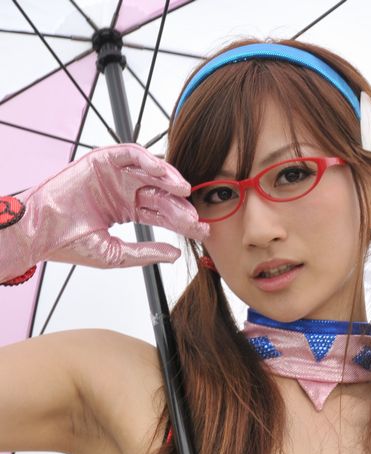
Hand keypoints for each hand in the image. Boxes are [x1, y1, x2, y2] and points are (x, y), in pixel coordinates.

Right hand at [0, 144, 208, 280]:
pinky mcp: (102, 160)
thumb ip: (146, 252)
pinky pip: (130, 153)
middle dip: (180, 205)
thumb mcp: (117, 254)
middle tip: (195, 216)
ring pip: (151, 172)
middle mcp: (124, 191)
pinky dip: (148, 159)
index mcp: (127, 210)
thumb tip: (176, 254)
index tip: (200, 231)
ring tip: (184, 190)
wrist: (41, 233)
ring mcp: (115, 175)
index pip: (162, 214)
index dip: (182, 221)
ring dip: (169, 178)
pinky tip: (162, 172)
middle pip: (161, 194)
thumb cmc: (71, 243)